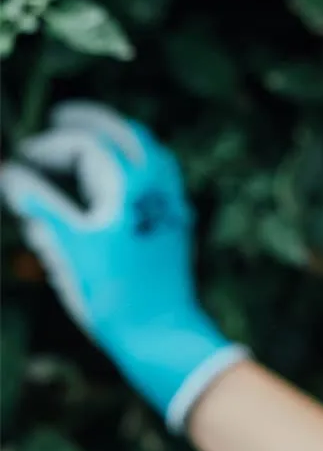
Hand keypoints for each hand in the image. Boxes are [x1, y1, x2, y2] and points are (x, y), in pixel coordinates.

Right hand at [0, 100, 250, 431]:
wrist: (163, 334)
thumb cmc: (110, 298)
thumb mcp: (67, 253)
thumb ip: (41, 207)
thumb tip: (9, 175)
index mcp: (127, 190)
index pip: (86, 146)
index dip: (51, 145)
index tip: (23, 156)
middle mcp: (155, 186)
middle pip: (124, 132)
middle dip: (91, 120)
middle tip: (61, 116)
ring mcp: (170, 200)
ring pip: (148, 147)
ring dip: (118, 133)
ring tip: (89, 132)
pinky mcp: (177, 216)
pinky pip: (162, 167)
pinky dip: (138, 154)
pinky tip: (120, 165)